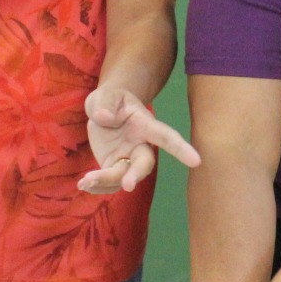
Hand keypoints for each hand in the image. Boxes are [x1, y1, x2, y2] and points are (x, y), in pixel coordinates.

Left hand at [78, 87, 200, 194]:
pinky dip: (97, 186)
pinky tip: (83, 184)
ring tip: (85, 182)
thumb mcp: (105, 95)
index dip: (181, 149)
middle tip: (128, 185)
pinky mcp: (114, 167)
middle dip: (137, 174)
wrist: (104, 110)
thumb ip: (105, 103)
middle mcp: (140, 145)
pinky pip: (110, 183)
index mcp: (145, 125)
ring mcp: (128, 158)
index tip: (196, 162)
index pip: (166, 137)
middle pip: (144, 163)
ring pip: (124, 176)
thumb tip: (104, 118)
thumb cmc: (111, 99)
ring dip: (107, 182)